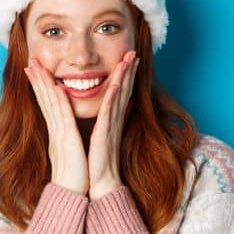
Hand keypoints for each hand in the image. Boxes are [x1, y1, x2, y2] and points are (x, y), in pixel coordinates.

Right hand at [25, 56, 87, 195]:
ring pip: (50, 103)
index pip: (46, 103)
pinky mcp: (66, 140)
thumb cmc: (75, 174)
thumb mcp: (72, 150)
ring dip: (45, 83)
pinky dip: (59, 101)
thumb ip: (70, 136)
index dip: (40, 86)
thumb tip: (70, 128)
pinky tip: (57, 87)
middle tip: (30, 61)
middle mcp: (54, 129)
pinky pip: (63, 117)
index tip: (34, 71)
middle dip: (37, 79)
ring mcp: (59, 134)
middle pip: (43, 99)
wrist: (73, 192)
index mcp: (56, 131)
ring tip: (38, 66)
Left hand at [87, 49, 138, 198]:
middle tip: (133, 51)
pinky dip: (112, 98)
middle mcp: (115, 120)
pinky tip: (115, 85)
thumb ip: (114, 119)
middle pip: (124, 90)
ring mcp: (111, 125)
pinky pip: (109, 112)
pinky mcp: (105, 133)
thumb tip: (126, 106)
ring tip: (128, 60)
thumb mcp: (106, 135)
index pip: (120, 92)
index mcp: (112, 119)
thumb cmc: (100, 161)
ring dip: (124, 77)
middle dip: (129, 70)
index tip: (129, 58)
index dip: (126, 75)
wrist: (100, 181)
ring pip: (119, 96)